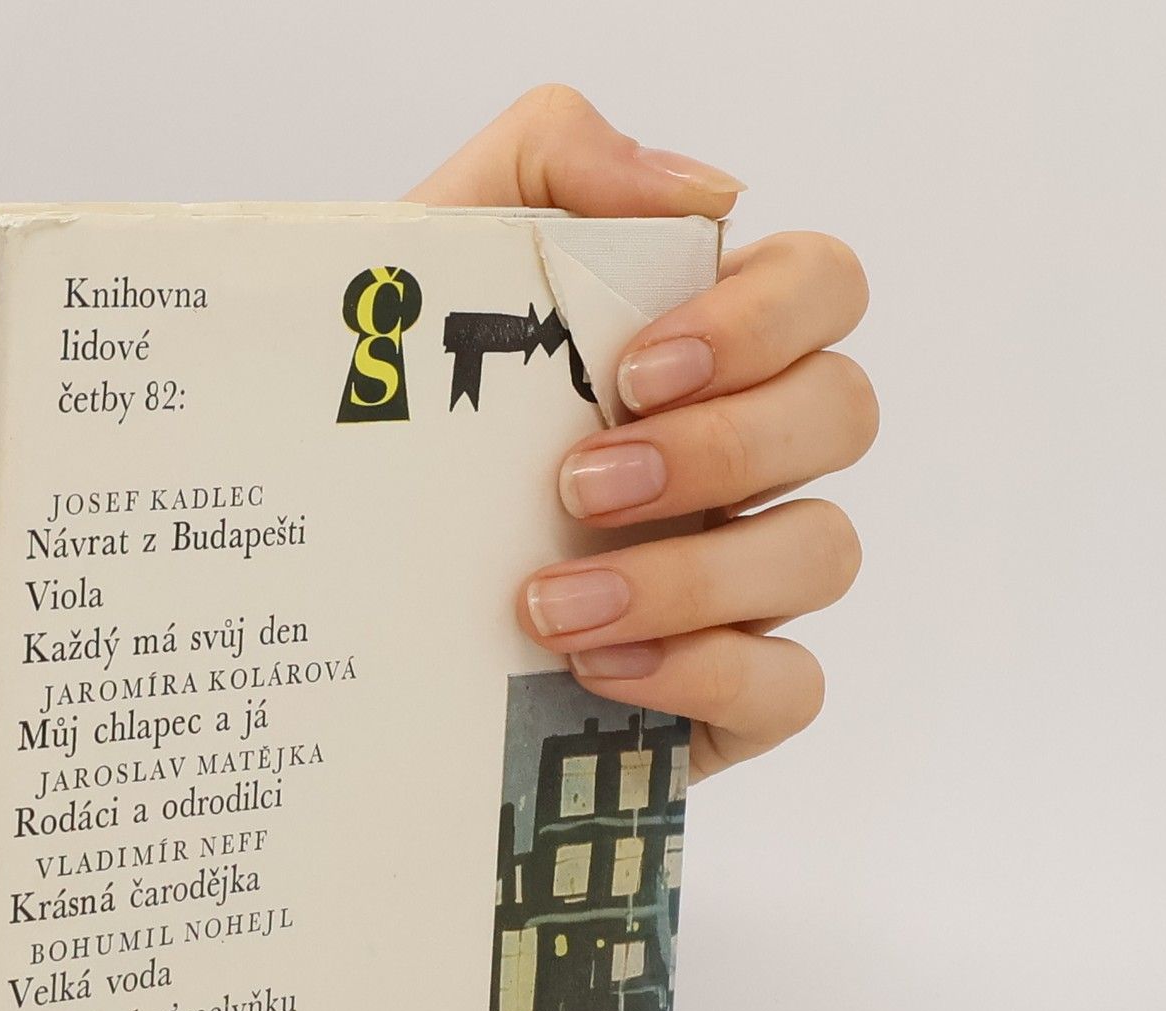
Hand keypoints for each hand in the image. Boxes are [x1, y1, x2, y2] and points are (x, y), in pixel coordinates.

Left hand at [409, 86, 876, 779]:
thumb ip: (547, 162)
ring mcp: (743, 580)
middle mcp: (742, 458)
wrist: (323, 590)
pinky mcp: (722, 694)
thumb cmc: (390, 421)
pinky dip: (704, 675)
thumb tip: (703, 192)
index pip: (822, 287)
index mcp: (700, 348)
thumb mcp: (429, 263)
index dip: (763, 320)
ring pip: (824, 553)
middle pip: (842, 414)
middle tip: (578, 488)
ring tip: (545, 605)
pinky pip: (789, 687)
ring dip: (693, 577)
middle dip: (720, 449)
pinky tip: (592, 669)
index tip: (635, 371)